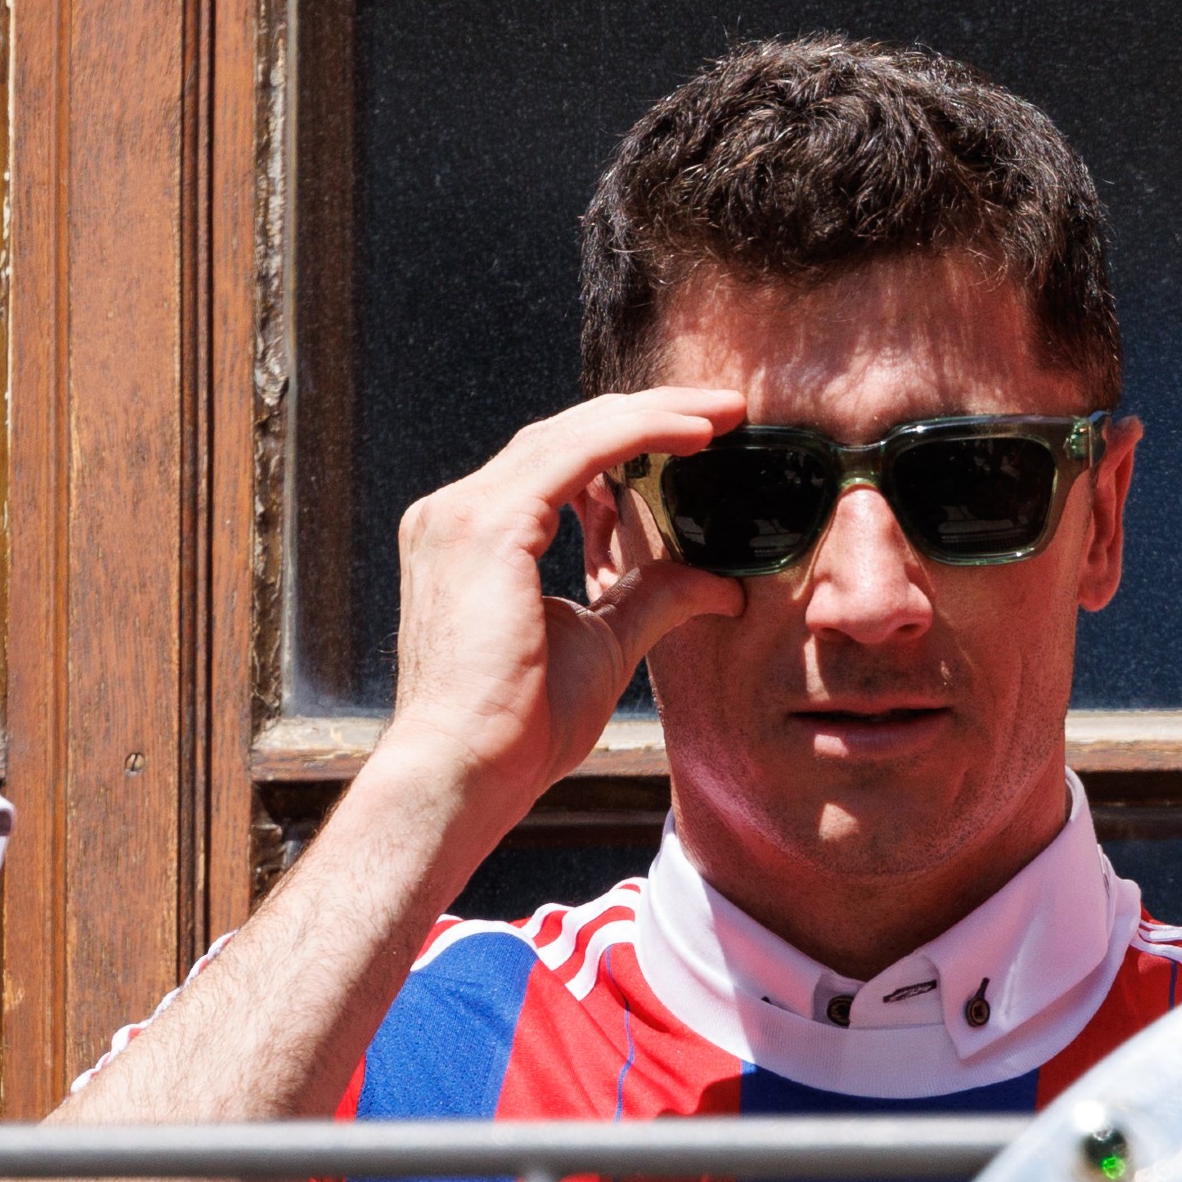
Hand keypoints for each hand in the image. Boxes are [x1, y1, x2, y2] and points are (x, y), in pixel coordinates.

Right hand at [380, 387, 747, 809]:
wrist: (466, 773)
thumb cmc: (520, 727)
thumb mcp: (604, 643)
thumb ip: (652, 598)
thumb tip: (721, 585)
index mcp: (475, 536)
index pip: (557, 463)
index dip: (630, 441)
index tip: (698, 436)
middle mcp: (457, 512)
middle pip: (565, 435)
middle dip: (649, 414)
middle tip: (724, 409)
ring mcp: (463, 513)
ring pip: (573, 433)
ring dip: (654, 415)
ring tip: (720, 412)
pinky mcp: (486, 525)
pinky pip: (578, 454)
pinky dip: (638, 436)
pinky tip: (694, 434)